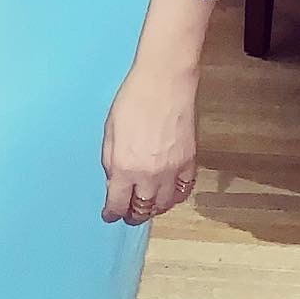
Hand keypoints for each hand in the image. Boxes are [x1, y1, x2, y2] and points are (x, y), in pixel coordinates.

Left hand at [100, 62, 199, 225]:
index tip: (109, 215)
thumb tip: (113, 178)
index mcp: (125, 167)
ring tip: (147, 208)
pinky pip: (183, 191)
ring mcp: (172, 172)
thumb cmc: (131, 100)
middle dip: (133, 215)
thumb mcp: (110, 128)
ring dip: (153, 209)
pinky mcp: (190, 164)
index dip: (112, 213)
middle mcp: (149, 176)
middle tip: (128, 215)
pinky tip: (169, 195)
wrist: (164, 83)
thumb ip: (110, 158)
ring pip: (164, 205)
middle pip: (142, 209)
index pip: (118, 203)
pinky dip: (175, 198)